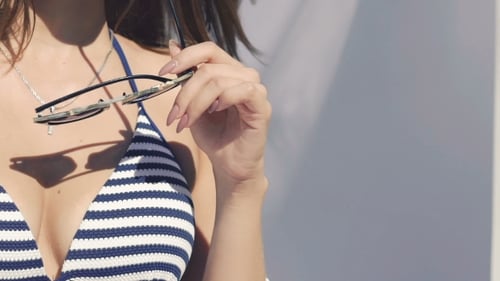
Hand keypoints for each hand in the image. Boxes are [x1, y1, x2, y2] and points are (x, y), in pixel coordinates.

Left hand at [160, 41, 270, 188]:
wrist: (228, 165)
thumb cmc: (214, 136)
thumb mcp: (192, 104)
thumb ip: (185, 77)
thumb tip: (173, 45)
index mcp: (228, 71)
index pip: (208, 49)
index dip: (185, 57)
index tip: (163, 72)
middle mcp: (243, 76)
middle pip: (209, 68)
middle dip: (185, 93)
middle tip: (175, 116)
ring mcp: (255, 90)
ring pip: (220, 80)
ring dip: (197, 102)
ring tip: (187, 122)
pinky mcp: (262, 106)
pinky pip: (243, 90)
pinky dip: (223, 100)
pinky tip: (214, 112)